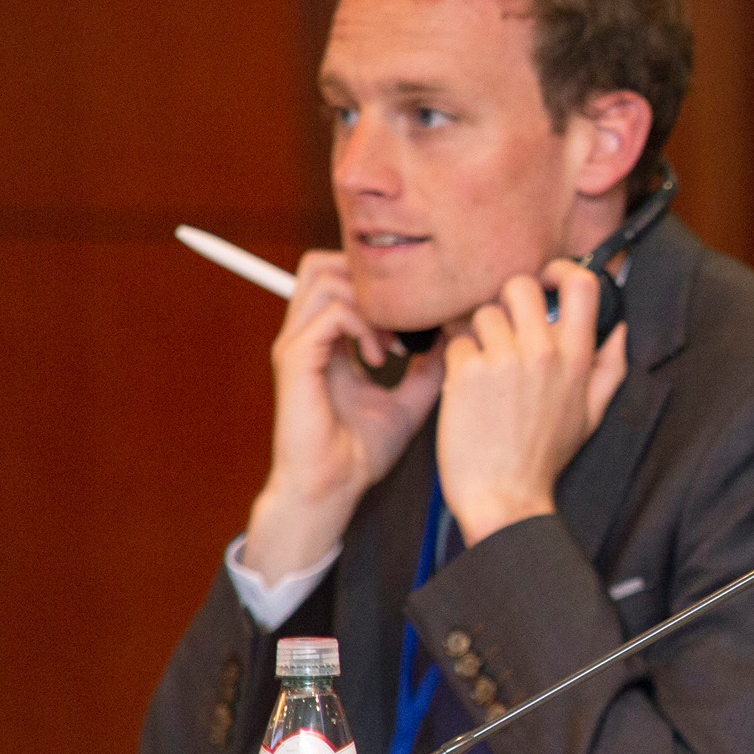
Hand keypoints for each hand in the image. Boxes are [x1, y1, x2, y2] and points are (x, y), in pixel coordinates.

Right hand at [244, 251, 442, 581]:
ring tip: (393, 343)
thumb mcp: (411, 399)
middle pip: (325, 263)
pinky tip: (380, 357)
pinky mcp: (295, 359)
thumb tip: (458, 334)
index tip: (421, 316)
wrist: (332, 490)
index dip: (383, 285)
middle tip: (404, 320)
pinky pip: (329, 313)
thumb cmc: (362, 453)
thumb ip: (429, 365)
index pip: (342, 278)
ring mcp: (296, 344)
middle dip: (371, 282)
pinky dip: (362, 325)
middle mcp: (306, 334)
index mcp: (327, 340)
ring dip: (370, 303)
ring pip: (325, 276)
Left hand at [438, 259, 628, 544]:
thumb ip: (609, 367)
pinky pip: (456, 342)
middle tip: (504, 330)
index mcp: (577, 358)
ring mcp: (503, 360)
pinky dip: (457, 362)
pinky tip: (466, 390)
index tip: (548, 281)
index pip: (581, 284)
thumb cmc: (544, 457)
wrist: (505, 498)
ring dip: (479, 336)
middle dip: (507, 302)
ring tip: (483, 370)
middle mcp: (543, 353)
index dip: (561, 269)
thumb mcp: (591, 414)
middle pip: (519, 285)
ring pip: (481, 314)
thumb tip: (620, 330)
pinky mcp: (467, 373)